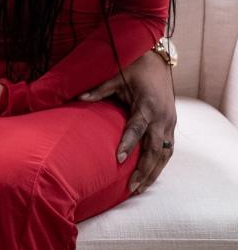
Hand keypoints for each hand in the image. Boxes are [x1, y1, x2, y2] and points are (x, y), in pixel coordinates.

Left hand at [80, 50, 175, 193]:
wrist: (158, 60)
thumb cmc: (135, 68)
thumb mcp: (116, 76)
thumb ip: (99, 90)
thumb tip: (78, 98)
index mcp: (148, 105)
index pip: (138, 129)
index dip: (128, 144)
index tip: (117, 160)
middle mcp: (162, 117)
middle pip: (155, 149)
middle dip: (144, 170)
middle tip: (131, 188)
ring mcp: (170, 122)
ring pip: (164, 153)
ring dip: (153, 172)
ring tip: (139, 189)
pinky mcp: (171, 124)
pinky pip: (168, 149)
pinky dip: (160, 164)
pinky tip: (149, 176)